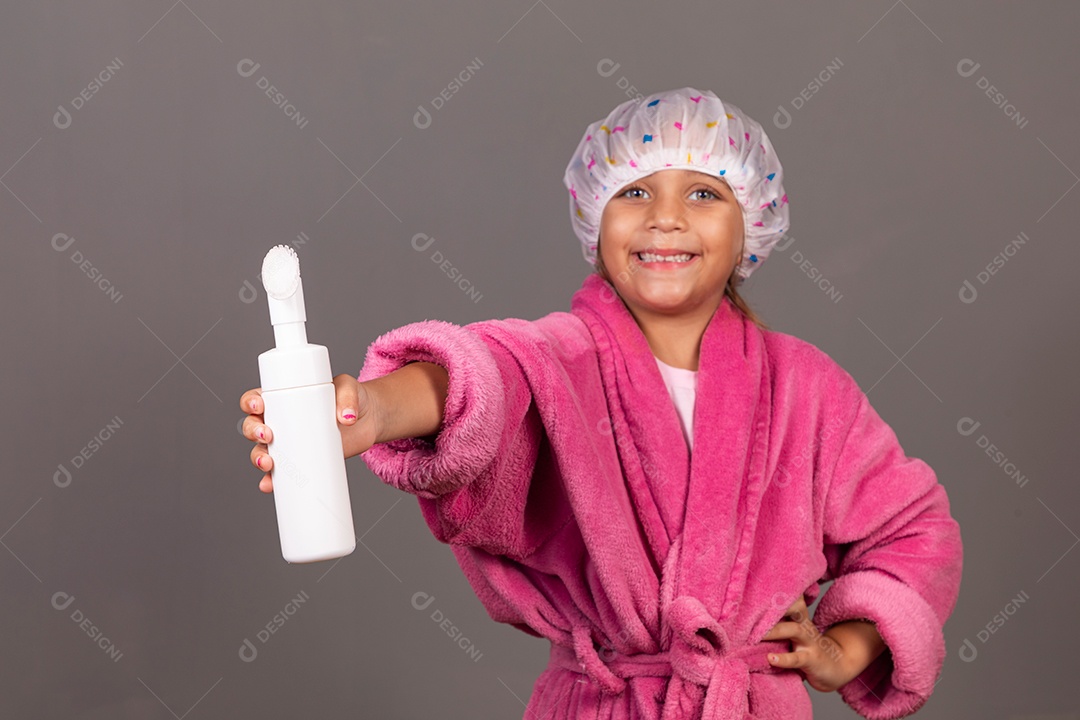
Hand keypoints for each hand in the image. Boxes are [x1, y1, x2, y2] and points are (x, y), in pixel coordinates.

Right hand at [240, 374, 379, 492]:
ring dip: (258, 458)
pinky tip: (269, 485)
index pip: (256, 399)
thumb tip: (346, 417)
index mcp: (283, 398)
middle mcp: (281, 420)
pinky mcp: (301, 460)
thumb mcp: (349, 388)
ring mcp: (289, 442)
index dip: (250, 403)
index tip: (259, 407)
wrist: (368, 420)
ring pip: (261, 451)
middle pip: (253, 426)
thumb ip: (348, 398)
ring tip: (269, 464)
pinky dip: (271, 480)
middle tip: (267, 435)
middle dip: (253, 432)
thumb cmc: (353, 397)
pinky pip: (279, 473)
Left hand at [761, 596, 885, 692]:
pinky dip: (783, 659)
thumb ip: (777, 623)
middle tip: (751, 609)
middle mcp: (804, 625)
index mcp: (799, 617)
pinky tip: (771, 658)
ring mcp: (809, 642)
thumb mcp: (794, 632)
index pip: (792, 597)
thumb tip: (748, 618)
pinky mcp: (811, 660)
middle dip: (774, 606)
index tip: (759, 585)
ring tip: (756, 636)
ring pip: (794, 630)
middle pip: (795, 607)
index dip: (779, 589)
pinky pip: (797, 658)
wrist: (834, 667)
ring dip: (774, 631)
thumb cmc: (806, 648)